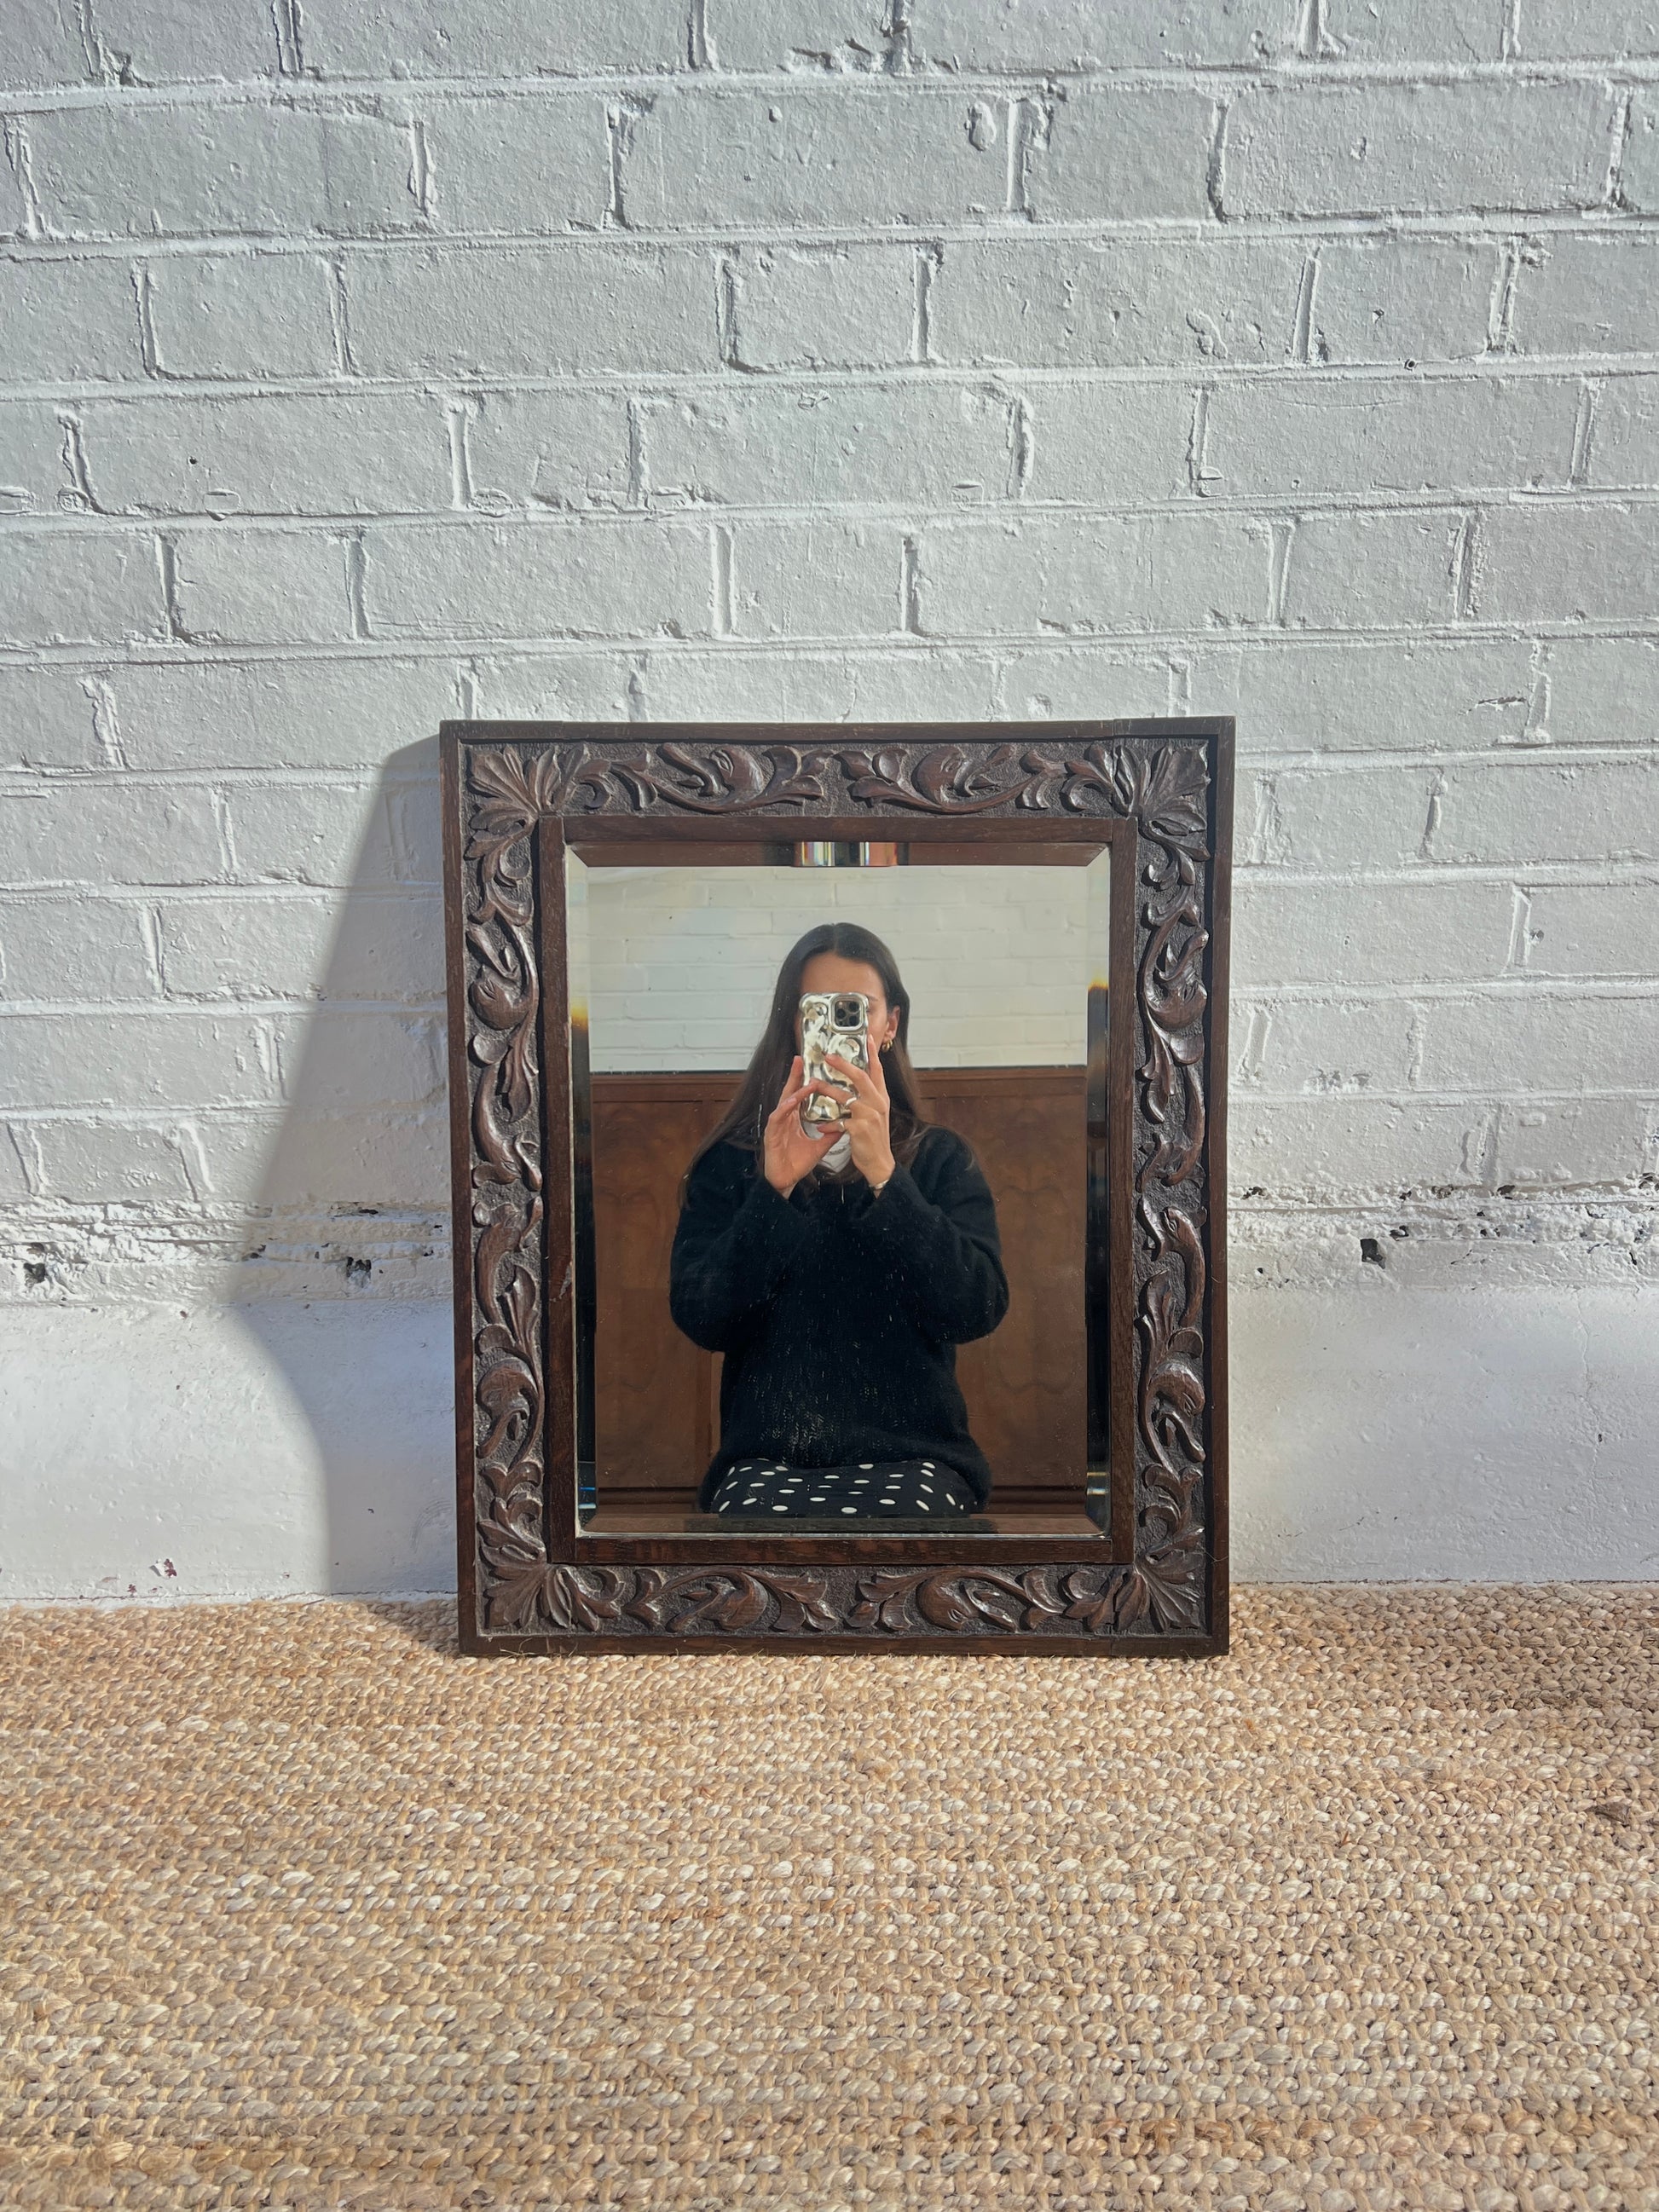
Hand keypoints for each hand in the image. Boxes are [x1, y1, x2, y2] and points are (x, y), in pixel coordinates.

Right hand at [763, 1056, 839, 1197]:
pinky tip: (791, 1102)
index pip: (801, 1095)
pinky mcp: (771, 1135)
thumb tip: (846, 1124)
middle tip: (801, 1058)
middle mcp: (785, 1118)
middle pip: (791, 1092)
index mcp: (794, 1118)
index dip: (806, 1080)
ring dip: (793, 1091)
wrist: (785, 1180)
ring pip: (784, 1103)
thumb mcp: (819, 1147)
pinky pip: (777, 1119)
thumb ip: (831, 1134)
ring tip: (804, 1080)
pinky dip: (784, 1109)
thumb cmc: (796, 1162)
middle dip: (795, 1075)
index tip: (814, 1067)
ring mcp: (777, 1125)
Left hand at [824, 1026, 895, 1190]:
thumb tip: (859, 1083)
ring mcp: (869, 1116)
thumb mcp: (877, 1114)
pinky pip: (838, 1121)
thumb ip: (869, 1098)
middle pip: (860, 1077)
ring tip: (814, 1085)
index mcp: (882, 1098)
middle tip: (828, 1056)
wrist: (880, 1163)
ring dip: (827, 1091)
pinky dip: (828, 1124)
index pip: (877, 1072)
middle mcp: (878, 1103)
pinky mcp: (859, 1129)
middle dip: (843, 1065)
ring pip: (845, 1097)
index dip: (872, 1055)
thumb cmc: (874, 1138)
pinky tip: (821, 1126)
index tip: (866, 1038)